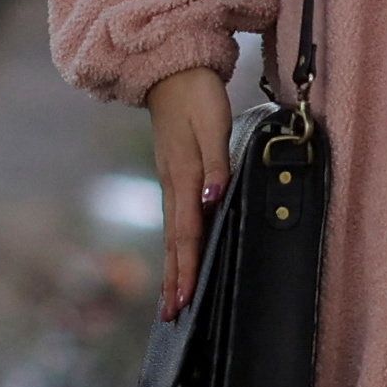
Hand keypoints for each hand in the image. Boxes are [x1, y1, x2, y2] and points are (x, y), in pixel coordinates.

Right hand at [148, 66, 231, 313]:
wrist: (172, 69)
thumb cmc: (197, 95)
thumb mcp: (213, 125)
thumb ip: (216, 165)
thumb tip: (211, 201)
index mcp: (184, 176)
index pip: (186, 233)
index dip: (186, 269)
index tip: (184, 301)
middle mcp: (173, 184)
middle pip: (174, 242)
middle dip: (175, 280)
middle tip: (173, 317)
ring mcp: (170, 180)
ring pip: (172, 234)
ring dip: (173, 268)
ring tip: (173, 299)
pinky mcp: (174, 175)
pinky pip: (174, 219)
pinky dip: (174, 245)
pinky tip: (178, 256)